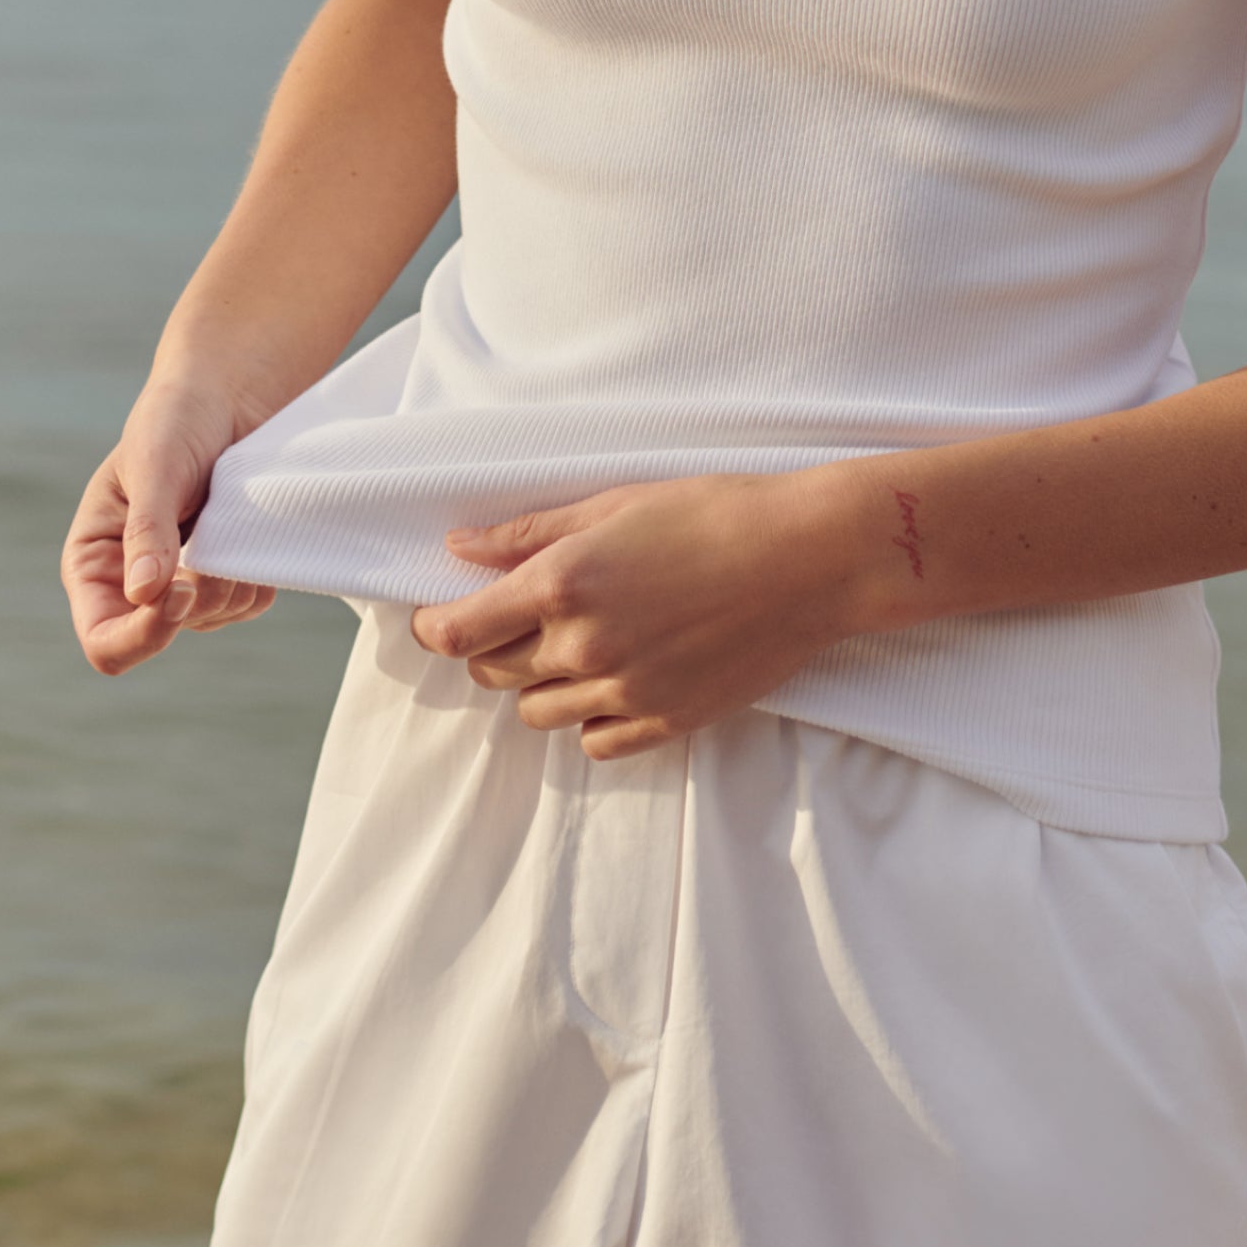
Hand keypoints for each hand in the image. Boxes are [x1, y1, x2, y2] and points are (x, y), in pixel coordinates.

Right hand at [60, 380, 278, 677]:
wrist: (226, 398)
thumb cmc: (173, 420)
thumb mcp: (153, 466)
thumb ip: (147, 530)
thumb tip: (143, 594)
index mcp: (94, 564)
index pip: (104, 641)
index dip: (142, 634)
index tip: (183, 590)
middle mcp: (132, 584)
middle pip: (160, 638)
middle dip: (197, 598)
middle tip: (216, 539)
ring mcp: (180, 584)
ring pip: (210, 621)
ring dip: (230, 581)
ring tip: (226, 519)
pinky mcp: (224, 575)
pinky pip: (247, 604)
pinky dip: (255, 575)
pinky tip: (246, 530)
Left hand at [408, 470, 874, 757]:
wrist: (811, 558)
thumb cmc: (716, 513)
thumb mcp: (615, 504)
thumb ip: (529, 534)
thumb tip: (460, 548)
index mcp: (563, 584)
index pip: (458, 632)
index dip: (435, 627)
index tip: (439, 619)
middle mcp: (584, 646)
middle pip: (492, 673)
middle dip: (491, 648)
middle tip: (521, 617)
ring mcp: (626, 691)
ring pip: (538, 713)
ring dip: (540, 684)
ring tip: (578, 645)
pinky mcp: (667, 721)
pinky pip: (596, 742)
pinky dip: (591, 719)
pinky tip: (615, 680)